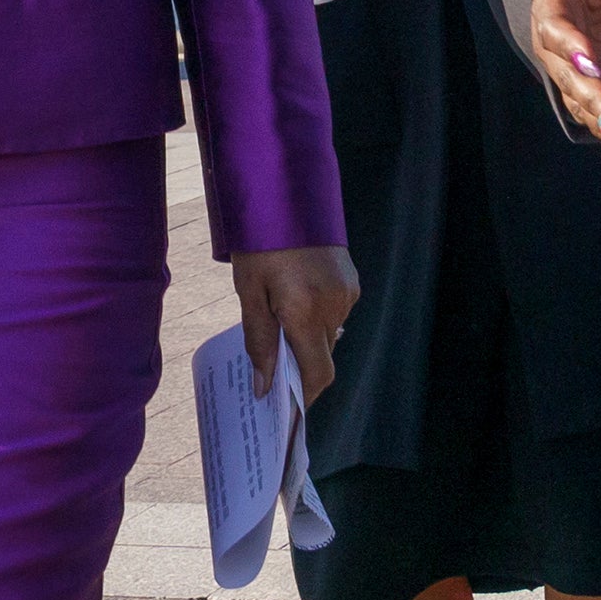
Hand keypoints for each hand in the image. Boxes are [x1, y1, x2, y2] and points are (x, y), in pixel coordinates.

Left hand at [232, 245, 359, 402]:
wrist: (285, 190)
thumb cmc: (260, 242)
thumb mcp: (249, 291)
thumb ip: (260, 340)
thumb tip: (265, 386)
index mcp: (306, 312)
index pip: (317, 374)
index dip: (305, 397)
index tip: (287, 410)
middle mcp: (334, 306)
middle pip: (323, 356)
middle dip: (300, 366)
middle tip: (272, 366)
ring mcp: (347, 292)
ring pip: (329, 334)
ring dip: (307, 337)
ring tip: (278, 320)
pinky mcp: (351, 279)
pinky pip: (335, 312)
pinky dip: (316, 316)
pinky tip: (295, 300)